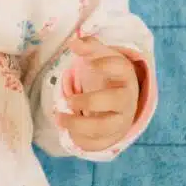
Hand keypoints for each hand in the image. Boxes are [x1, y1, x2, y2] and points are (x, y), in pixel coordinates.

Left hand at [56, 35, 140, 152]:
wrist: (120, 96)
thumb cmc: (107, 73)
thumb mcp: (100, 56)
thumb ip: (88, 46)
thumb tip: (74, 42)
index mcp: (124, 74)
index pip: (119, 67)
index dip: (104, 65)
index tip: (87, 65)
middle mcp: (127, 97)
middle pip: (114, 101)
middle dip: (87, 101)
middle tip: (66, 100)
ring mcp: (122, 119)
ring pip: (106, 127)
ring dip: (79, 124)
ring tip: (59, 118)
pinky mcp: (114, 135)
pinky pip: (100, 143)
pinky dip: (82, 140)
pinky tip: (68, 131)